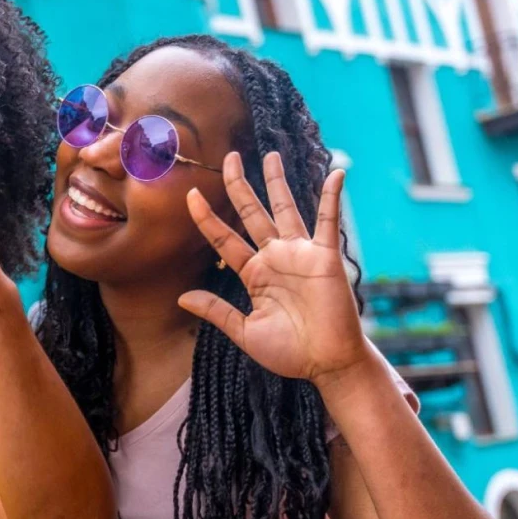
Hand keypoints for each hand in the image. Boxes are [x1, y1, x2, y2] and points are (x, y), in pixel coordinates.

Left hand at [179, 151, 367, 383]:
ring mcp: (300, 254)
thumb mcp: (245, 332)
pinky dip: (332, 197)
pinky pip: (329, 221)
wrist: (327, 364)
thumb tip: (181, 298)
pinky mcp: (326, 257)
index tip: (190, 195)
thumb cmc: (290, 351)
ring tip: (271, 154)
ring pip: (285, 208)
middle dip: (239, 185)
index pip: (224, 239)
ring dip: (278, 181)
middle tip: (230, 157)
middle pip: (252, 213)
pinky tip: (336, 173)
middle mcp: (275, 257)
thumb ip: (217, 311)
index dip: (207, 218)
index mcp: (254, 274)